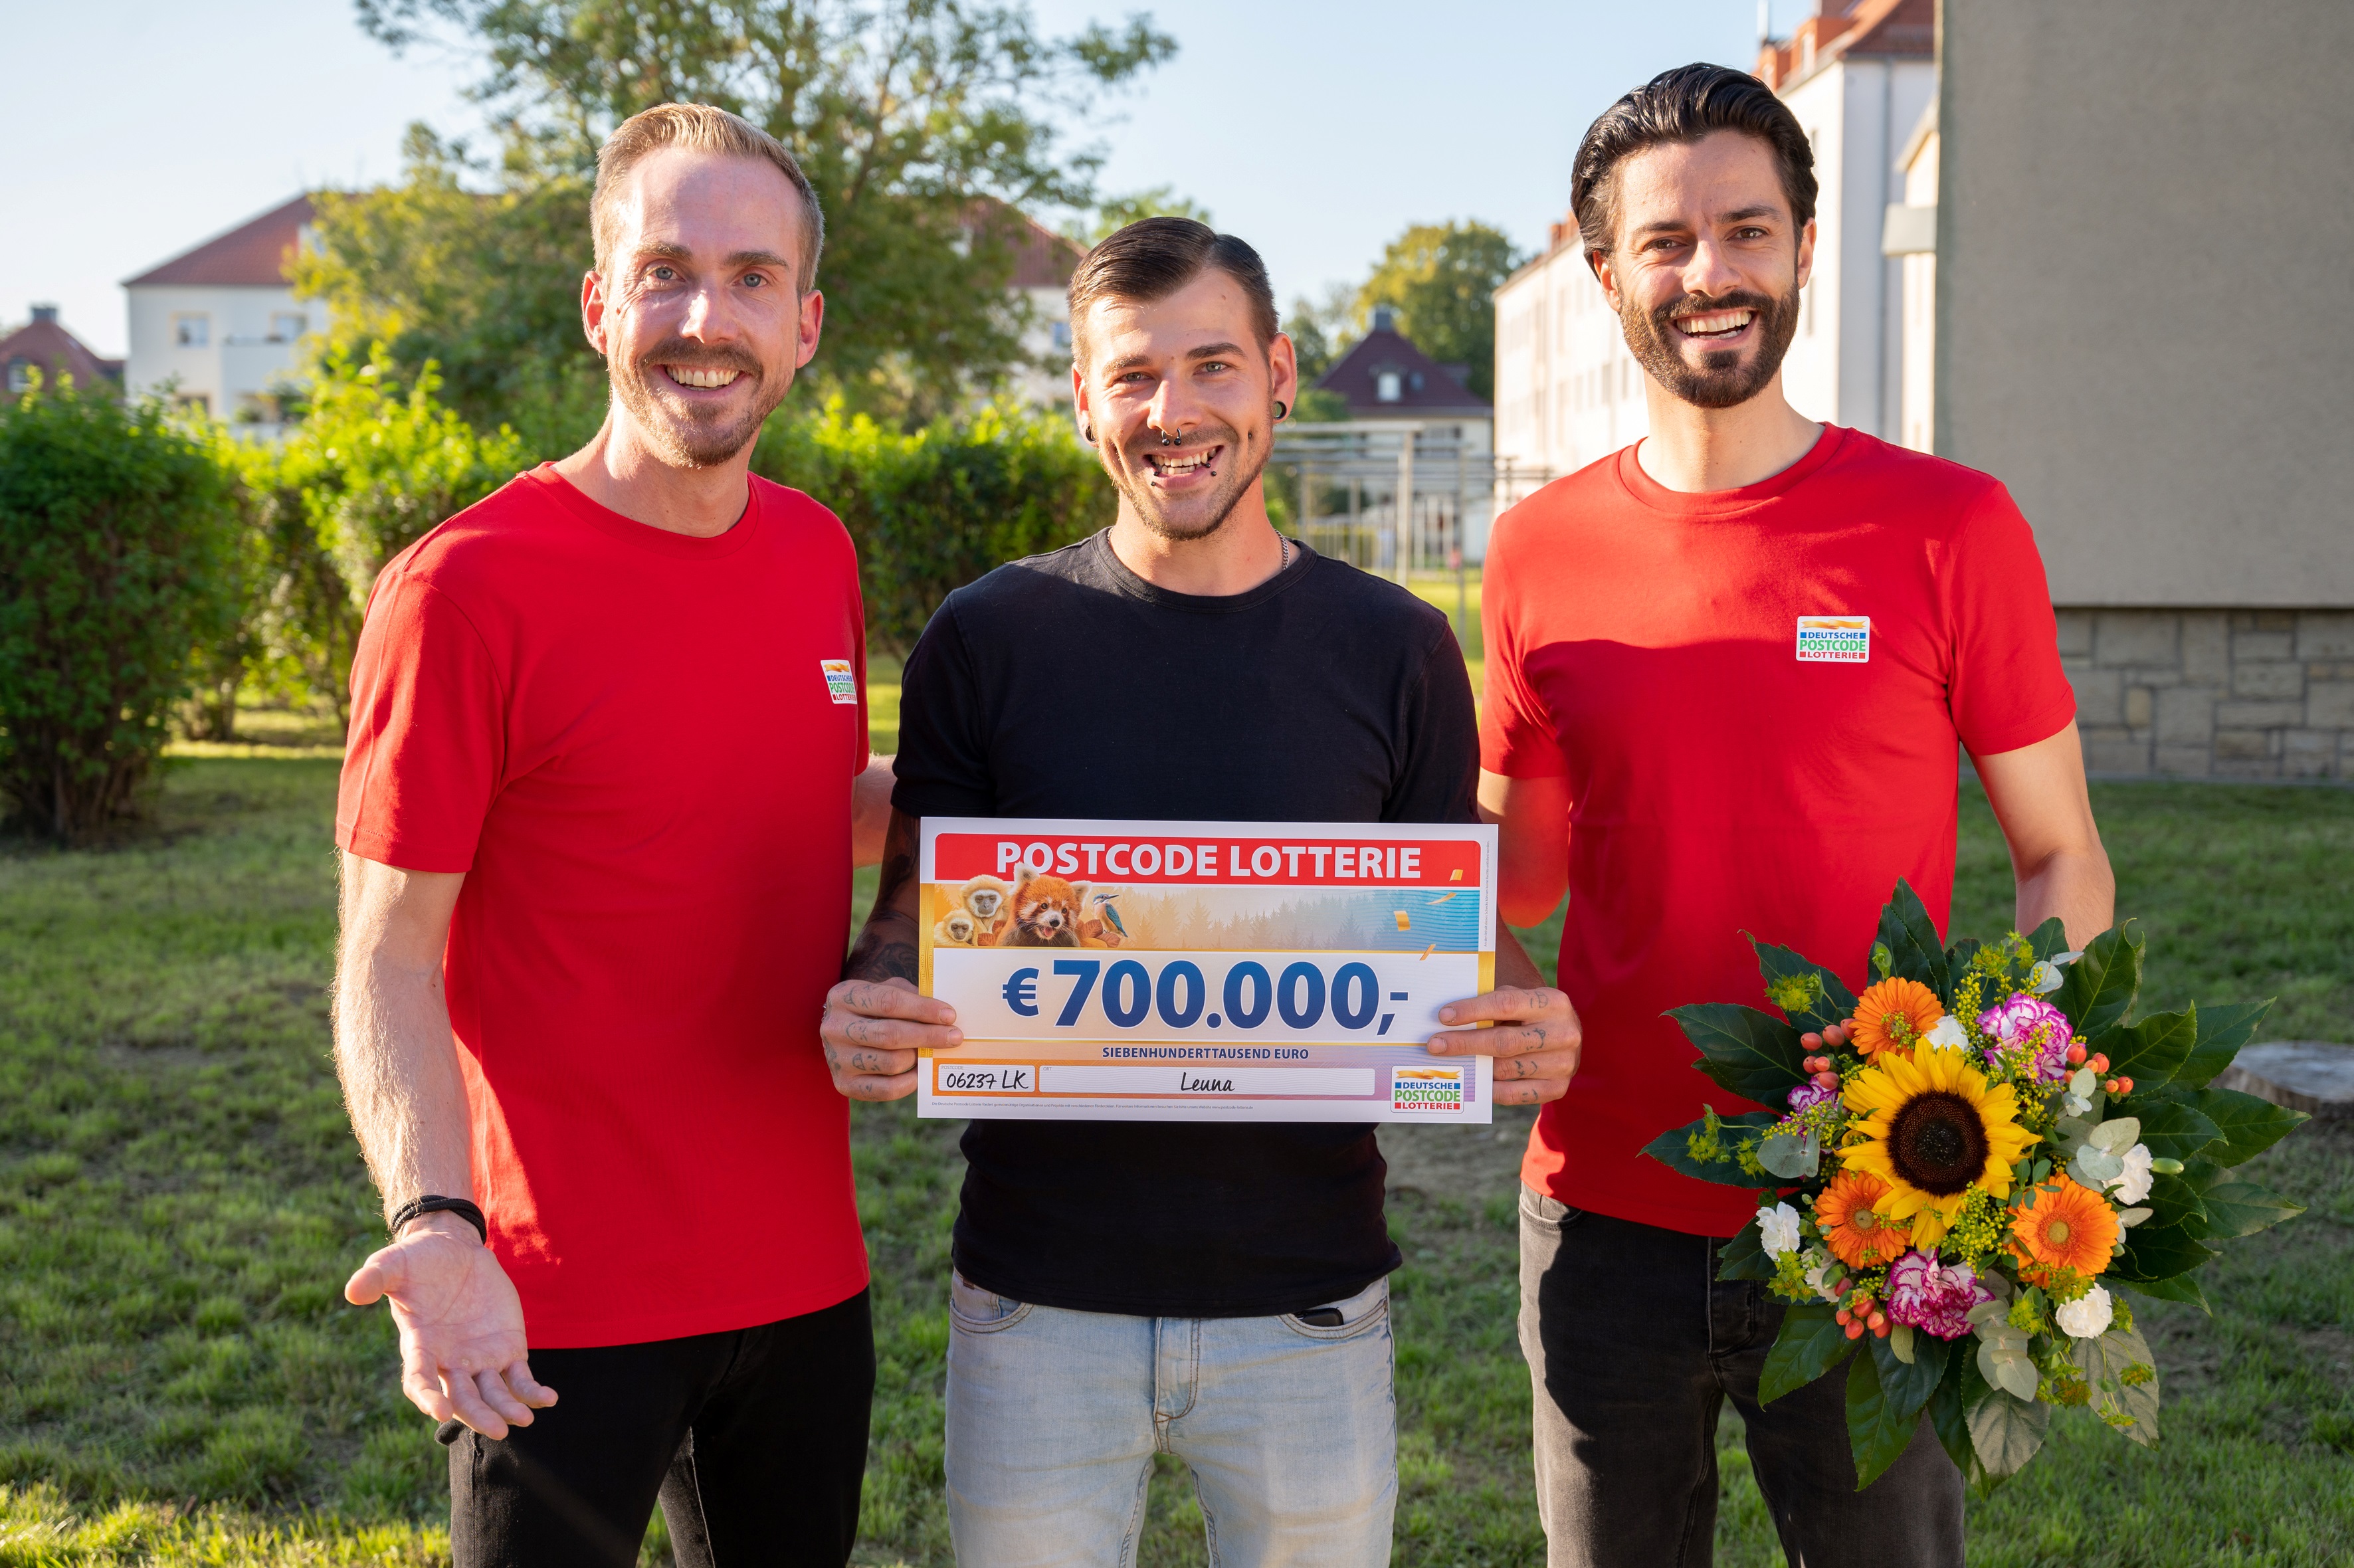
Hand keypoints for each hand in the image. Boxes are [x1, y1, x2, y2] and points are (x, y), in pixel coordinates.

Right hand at [344, 1214, 554, 1438]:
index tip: (439, 1412)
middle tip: (497, 1431)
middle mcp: (450, 1361)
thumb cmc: (418, 1259)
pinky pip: (520, 1378)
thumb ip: (375, 1277)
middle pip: (462, 1398)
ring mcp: (479, 1359)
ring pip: (492, 1394)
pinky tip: (549, 1399)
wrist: (453, 1250)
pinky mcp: (507, 1349)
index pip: (420, 1381)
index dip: (427, 1397)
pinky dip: (532, 1391)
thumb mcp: (394, 1263)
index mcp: (421, 1346)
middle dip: (478, 1415)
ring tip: (523, 1420)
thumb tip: (352, 1291)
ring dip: (506, 1409)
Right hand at [820, 976, 961, 1100]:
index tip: (949, 1015)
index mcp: (843, 996)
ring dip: (918, 1058)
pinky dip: (909, 1083)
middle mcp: (834, 1027)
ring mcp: (837, 1058)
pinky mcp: (844, 1084)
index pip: (889, 1001)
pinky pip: (885, 1090)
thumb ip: (911, 996)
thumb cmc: (872, 1009)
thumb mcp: (886, 990)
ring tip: (931, 1052)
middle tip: (955, 1037)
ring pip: (890, 1063)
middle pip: (889, 1034)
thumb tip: (944, 1016)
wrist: (841, 1033)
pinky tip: (920, 1072)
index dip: (923, 1009)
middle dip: (928, 1036)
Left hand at [1425, 985, 1582, 1104]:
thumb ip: (1493, 1005)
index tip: (1443, 1016)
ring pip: (1507, 1069)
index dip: (1472, 1010)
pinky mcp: (1558, 1088)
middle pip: (1504, 1041)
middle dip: (1465, 1043)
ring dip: (1474, 1067)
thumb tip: (1449, 1020)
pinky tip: (1472, 1082)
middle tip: (1435, 1045)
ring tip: (1449, 1063)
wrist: (1568, 1037)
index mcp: (1553, 1002)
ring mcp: (1563, 1064)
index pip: (1505, 1004)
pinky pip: (1515, 1094)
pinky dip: (1490, 1089)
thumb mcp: (1520, 1000)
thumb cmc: (1532, 1015)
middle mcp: (1564, 1033)